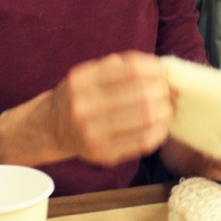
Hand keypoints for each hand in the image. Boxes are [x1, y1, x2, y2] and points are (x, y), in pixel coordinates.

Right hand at [48, 51, 172, 165]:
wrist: (51, 130)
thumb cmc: (80, 97)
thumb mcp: (90, 74)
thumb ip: (121, 67)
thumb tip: (162, 69)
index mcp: (81, 79)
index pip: (131, 68)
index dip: (155, 69)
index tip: (163, 72)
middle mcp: (83, 105)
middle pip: (141, 93)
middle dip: (163, 91)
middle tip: (170, 92)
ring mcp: (91, 132)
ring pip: (146, 117)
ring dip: (165, 111)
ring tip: (168, 108)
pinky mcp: (102, 153)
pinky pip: (143, 141)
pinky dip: (159, 131)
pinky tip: (161, 126)